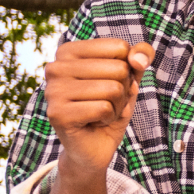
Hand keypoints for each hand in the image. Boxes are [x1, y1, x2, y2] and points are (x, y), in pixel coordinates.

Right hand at [44, 39, 150, 171]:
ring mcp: (53, 90)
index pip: (121, 48)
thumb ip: (140, 57)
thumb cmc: (110, 106)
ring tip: (101, 113)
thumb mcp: (129, 78)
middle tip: (107, 102)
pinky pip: (104, 109)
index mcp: (68, 51)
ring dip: (117, 106)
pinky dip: (109, 119)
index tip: (111, 82)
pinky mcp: (58, 114)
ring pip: (113, 89)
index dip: (128, 69)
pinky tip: (95, 123)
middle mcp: (55, 67)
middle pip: (119, 69)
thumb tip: (140, 58)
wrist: (94, 146)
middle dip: (123, 91)